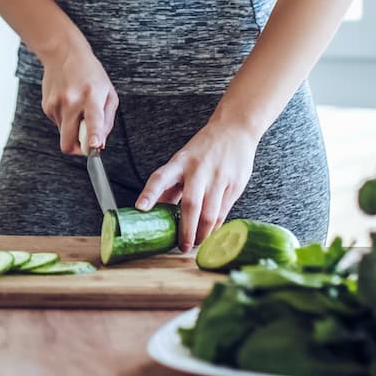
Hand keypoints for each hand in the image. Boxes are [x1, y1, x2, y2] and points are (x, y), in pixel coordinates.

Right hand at [38, 41, 118, 155]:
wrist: (63, 53)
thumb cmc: (90, 73)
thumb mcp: (109, 94)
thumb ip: (107, 121)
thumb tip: (99, 145)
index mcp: (92, 96)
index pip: (93, 119)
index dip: (93, 135)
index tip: (94, 145)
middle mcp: (72, 101)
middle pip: (69, 141)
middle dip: (78, 149)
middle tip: (87, 141)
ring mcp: (56, 105)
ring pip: (64, 135)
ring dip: (73, 129)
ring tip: (78, 108)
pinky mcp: (46, 107)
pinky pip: (58, 124)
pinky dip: (65, 120)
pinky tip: (68, 103)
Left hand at [135, 120, 258, 251]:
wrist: (235, 129)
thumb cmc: (204, 149)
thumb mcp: (182, 160)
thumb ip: (170, 185)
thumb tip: (154, 209)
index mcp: (180, 162)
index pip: (160, 177)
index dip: (149, 193)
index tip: (140, 208)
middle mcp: (198, 169)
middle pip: (190, 204)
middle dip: (186, 230)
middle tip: (182, 246)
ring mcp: (218, 177)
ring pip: (209, 214)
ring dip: (202, 234)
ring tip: (197, 243)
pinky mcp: (234, 185)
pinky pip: (223, 212)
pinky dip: (216, 227)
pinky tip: (211, 234)